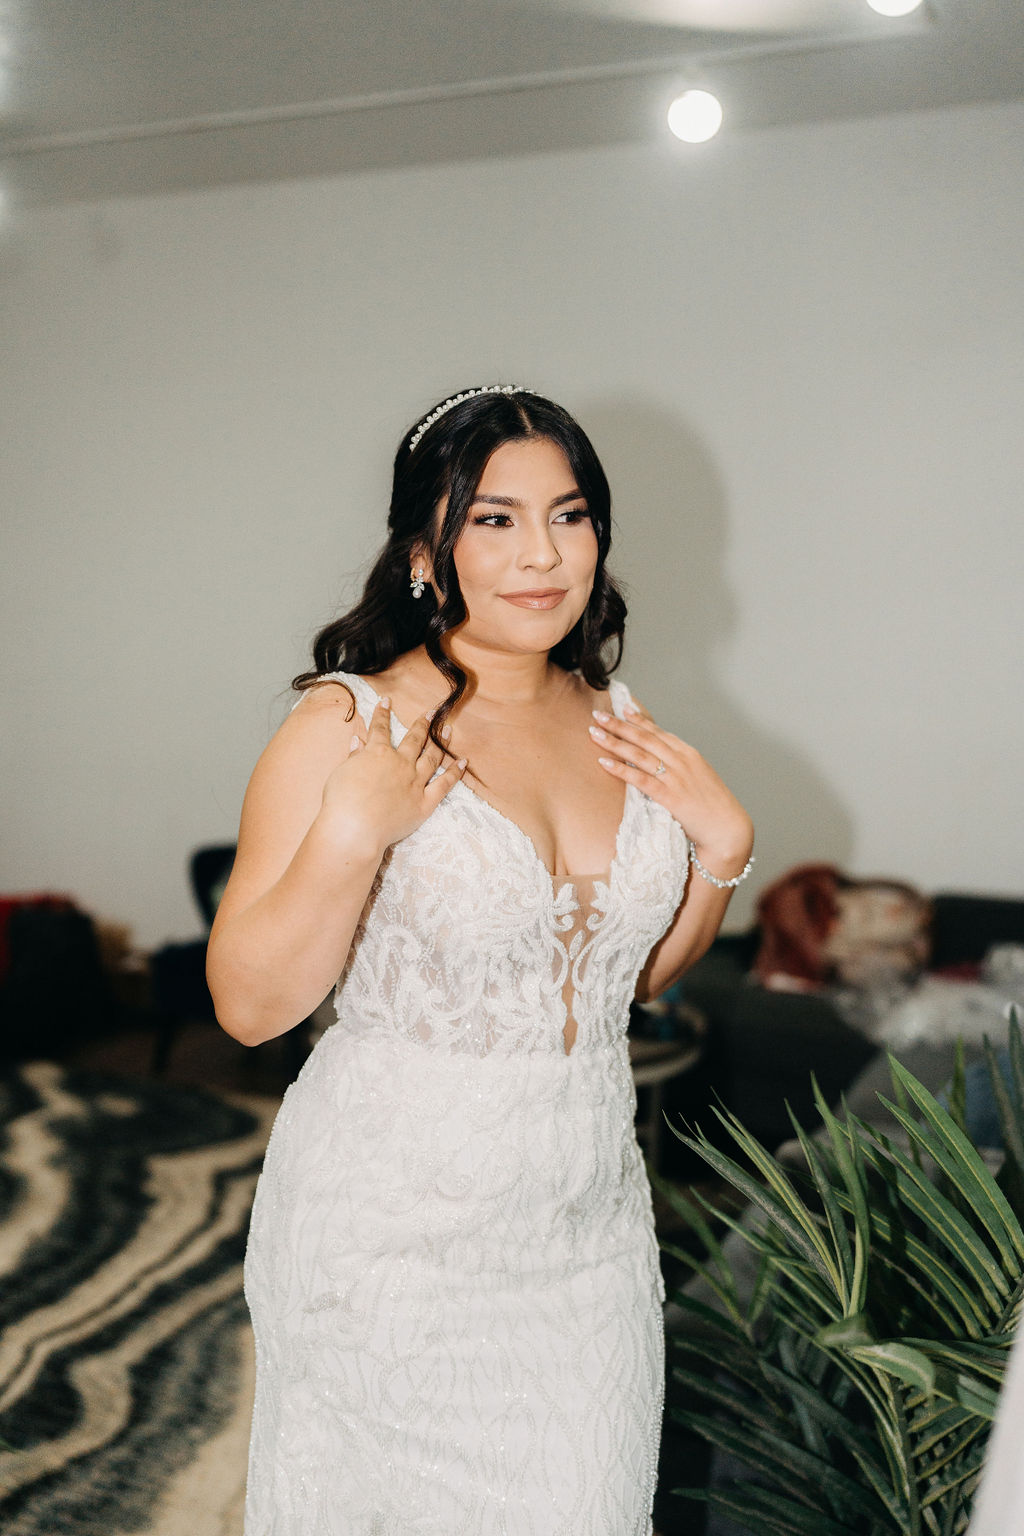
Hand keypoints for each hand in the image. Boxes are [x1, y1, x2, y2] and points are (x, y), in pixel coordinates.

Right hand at [321, 698, 465, 854]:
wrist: (354, 828)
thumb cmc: (341, 802)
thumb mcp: (341, 773)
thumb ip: (354, 757)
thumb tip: (358, 742)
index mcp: (377, 753)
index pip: (380, 729)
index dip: (383, 714)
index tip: (387, 701)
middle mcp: (400, 763)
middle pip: (414, 739)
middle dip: (423, 724)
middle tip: (432, 712)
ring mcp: (415, 782)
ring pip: (432, 757)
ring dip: (440, 742)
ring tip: (448, 730)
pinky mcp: (424, 803)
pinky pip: (444, 785)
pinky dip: (454, 773)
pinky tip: (463, 762)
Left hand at [589, 698, 752, 877]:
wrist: (728, 828)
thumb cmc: (713, 806)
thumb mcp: (699, 778)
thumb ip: (682, 766)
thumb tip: (663, 761)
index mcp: (689, 754)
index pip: (659, 732)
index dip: (639, 719)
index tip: (622, 708)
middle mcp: (681, 760)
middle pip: (644, 738)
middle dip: (619, 725)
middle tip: (599, 715)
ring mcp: (675, 777)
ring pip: (639, 754)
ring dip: (614, 742)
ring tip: (594, 732)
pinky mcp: (670, 796)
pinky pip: (640, 779)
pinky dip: (620, 769)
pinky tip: (604, 762)